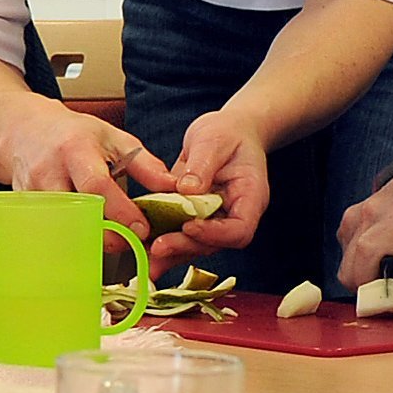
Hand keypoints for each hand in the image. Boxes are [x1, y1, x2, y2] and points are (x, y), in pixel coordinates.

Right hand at [0, 97, 162, 242]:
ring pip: (61, 230)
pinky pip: (50, 233)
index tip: (141, 228)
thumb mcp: (114, 139)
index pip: (96, 186)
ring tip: (110, 242)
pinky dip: (71, 241)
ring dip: (89, 242)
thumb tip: (175, 189)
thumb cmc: (75, 135)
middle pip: (77, 215)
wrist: (27, 131)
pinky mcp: (24, 209)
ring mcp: (33, 193)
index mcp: (75, 150)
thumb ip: (145, 165)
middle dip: (107, 236)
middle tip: (130, 242)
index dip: (120, 211)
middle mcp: (49, 172)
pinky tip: (88, 240)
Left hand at [150, 107, 270, 266]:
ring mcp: (215, 219)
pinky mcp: (195, 217)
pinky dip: (164, 244)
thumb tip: (186, 190)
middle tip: (158, 247)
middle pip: (214, 243)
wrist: (227, 132)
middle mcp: (233, 214)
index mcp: (249, 197)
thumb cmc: (228, 133)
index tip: (189, 226)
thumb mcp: (214, 141)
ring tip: (147, 260)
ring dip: (171, 253)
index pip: (239, 230)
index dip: (215, 234)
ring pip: (196, 245)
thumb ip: (202, 165)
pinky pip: (181, 235)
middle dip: (185, 246)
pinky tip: (143, 250)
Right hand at [335, 159, 392, 289]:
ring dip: (365, 276)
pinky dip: (361, 263)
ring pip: (345, 263)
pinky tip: (386, 259)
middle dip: (369, 289)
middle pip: (350, 267)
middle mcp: (375, 211)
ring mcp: (359, 212)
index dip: (377, 287)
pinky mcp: (352, 216)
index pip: (368, 255)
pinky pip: (347, 251)